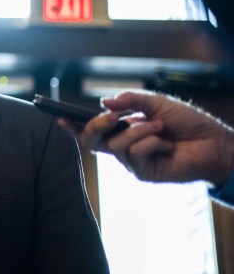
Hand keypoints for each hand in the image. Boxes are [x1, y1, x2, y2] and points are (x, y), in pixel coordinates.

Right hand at [66, 90, 233, 185]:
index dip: (73, 126)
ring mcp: (132, 162)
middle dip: (95, 126)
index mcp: (122, 130)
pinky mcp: (144, 173)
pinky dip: (151, 142)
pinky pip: (135, 154)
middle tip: (112, 116)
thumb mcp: (156, 103)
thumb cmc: (187, 123)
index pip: (92, 130)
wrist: (214, 142)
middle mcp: (123, 146)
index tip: (59, 117)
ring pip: (116, 145)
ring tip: (160, 126)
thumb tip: (104, 102)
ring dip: (139, 130)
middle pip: (91, 142)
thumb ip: (130, 101)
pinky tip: (167, 143)